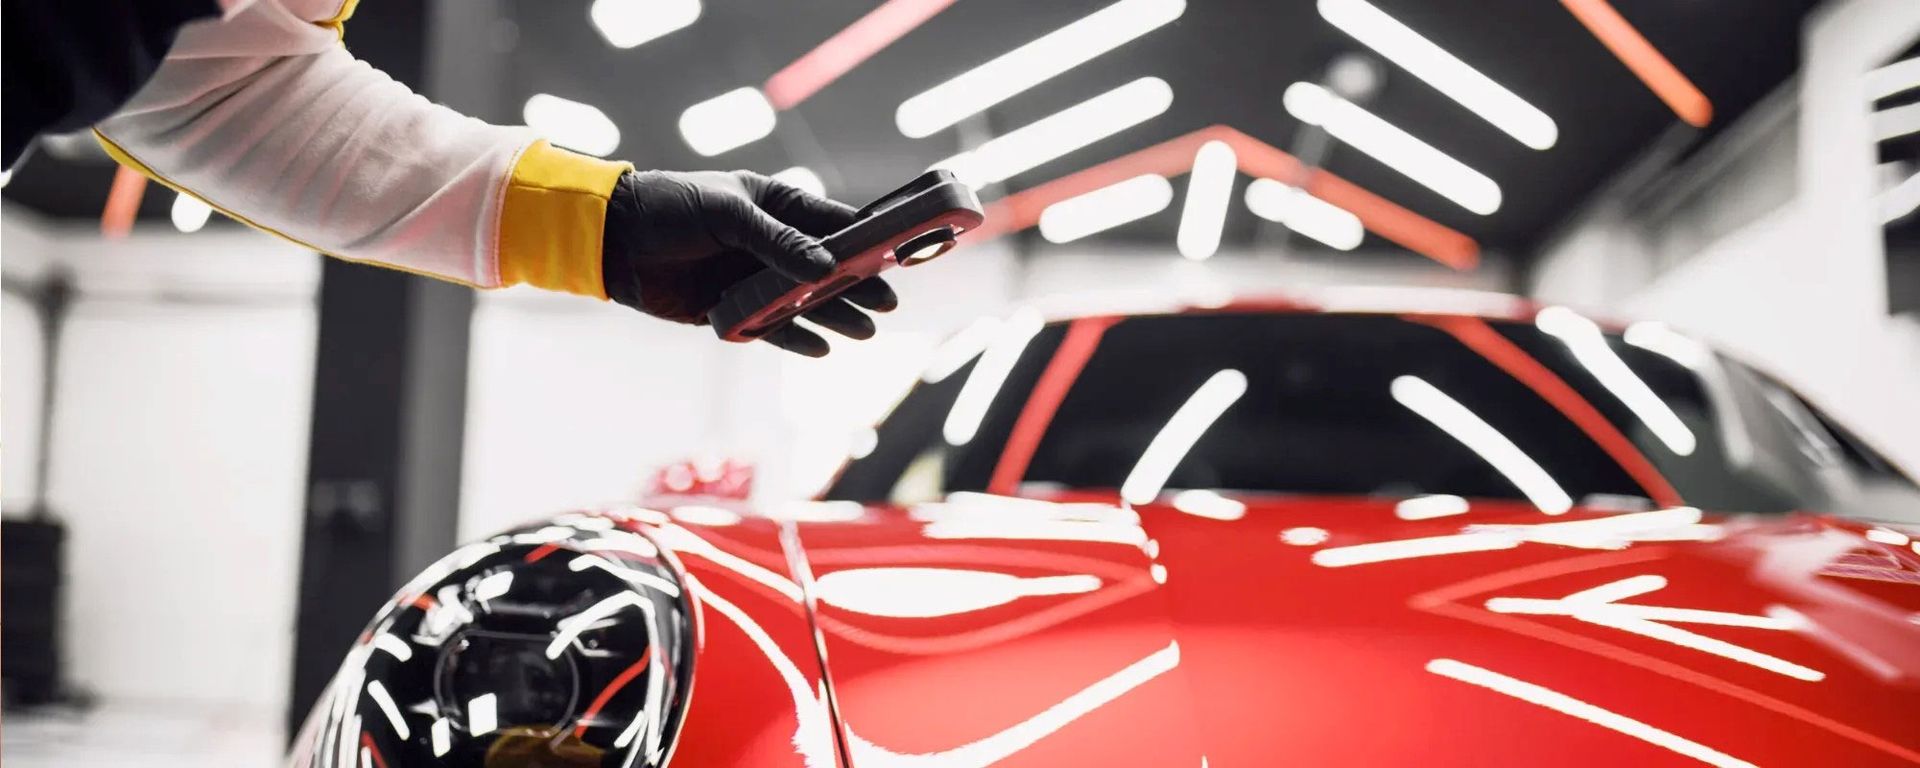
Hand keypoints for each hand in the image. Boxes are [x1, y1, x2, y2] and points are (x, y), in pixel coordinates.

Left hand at [601, 170, 897, 356]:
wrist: (612, 239)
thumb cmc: (670, 208)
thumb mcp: (728, 215)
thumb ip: (778, 242)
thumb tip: (827, 268)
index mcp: (774, 205)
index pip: (831, 222)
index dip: (865, 240)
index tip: (897, 256)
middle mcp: (769, 242)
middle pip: (825, 267)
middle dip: (857, 285)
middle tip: (887, 306)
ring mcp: (750, 276)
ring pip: (803, 299)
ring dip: (833, 315)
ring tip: (865, 332)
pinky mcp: (728, 307)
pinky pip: (769, 325)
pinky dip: (793, 336)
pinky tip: (819, 347)